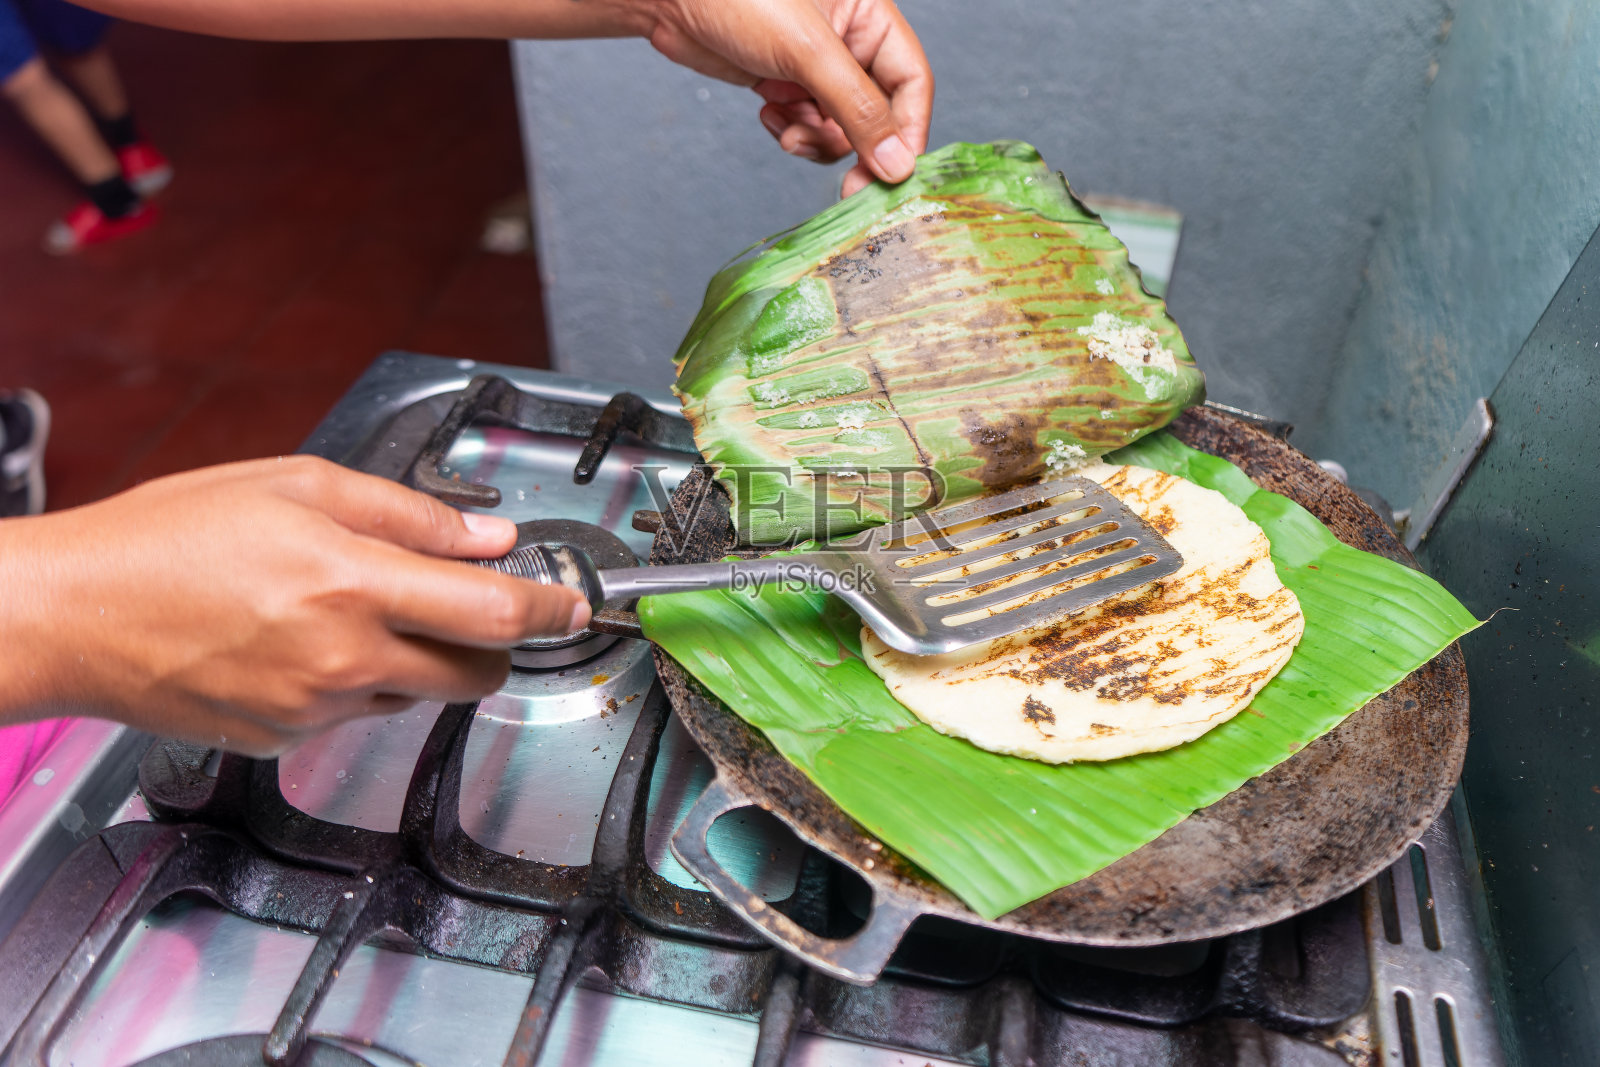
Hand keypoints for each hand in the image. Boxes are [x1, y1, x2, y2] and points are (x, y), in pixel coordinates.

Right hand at [0, 456, 587, 755]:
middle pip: (476, 673)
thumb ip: (408, 515)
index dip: (553, 610)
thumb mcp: (298, 486)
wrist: (73, 613)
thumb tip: (489, 539)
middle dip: (492, 642)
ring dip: (418, 660)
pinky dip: (358, 683)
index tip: (574, 604)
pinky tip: (303, 644)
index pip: (496, 613)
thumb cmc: (169, 537)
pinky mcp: (286, 743)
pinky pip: (357, 716)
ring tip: (350, 610)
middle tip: (467, 606)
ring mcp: (315, 710)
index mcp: (353, 583)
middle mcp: (344, 658)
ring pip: (417, 695)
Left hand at [634, 0, 932, 195]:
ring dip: (817, 142)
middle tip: (850, 186)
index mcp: (871, 16)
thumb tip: (897, 164)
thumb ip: (858, 108)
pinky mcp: (786, 84)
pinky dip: (792, 132)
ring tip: (788, 132)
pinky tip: (768, 114)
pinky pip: (808, 127)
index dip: (907, 131)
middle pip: (879, 113)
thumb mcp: (808, 52)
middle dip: (858, 147)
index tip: (895, 174)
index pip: (912, 82)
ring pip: (841, 128)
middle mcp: (850, 41)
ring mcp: (817, 67)